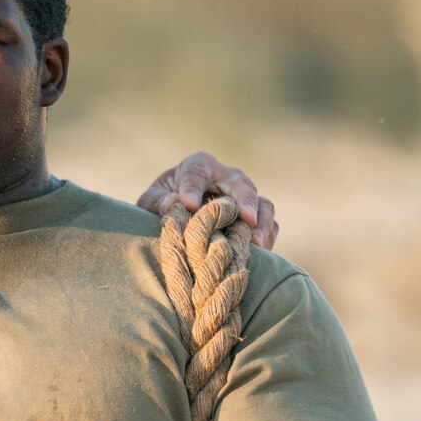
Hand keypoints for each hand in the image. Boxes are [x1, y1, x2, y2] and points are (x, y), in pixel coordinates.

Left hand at [137, 151, 277, 249]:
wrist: (177, 217)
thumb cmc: (162, 204)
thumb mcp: (151, 202)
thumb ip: (158, 201)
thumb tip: (173, 204)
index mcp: (198, 166)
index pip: (196, 173)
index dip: (192, 187)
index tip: (188, 204)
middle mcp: (226, 178)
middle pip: (242, 184)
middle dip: (245, 200)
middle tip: (246, 218)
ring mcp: (244, 199)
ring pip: (263, 204)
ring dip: (262, 222)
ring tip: (255, 241)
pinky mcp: (254, 219)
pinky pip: (269, 225)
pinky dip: (267, 237)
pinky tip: (258, 254)